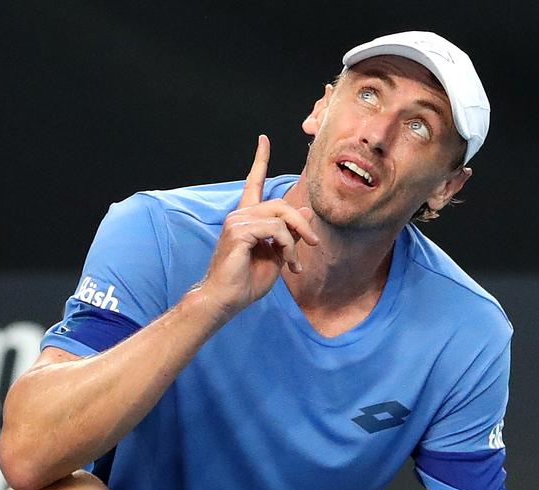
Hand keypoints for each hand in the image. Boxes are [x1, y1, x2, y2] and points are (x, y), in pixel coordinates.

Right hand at [198, 135, 319, 315]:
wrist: (226, 300)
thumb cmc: (247, 282)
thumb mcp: (276, 256)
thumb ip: (289, 234)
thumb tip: (303, 211)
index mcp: (246, 218)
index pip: (253, 182)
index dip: (259, 160)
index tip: (263, 139)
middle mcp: (239, 214)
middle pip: (280, 204)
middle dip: (301, 224)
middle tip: (313, 244)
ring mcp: (237, 221)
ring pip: (280, 217)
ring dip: (294, 242)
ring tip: (294, 264)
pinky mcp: (239, 231)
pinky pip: (275, 229)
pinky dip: (286, 246)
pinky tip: (285, 262)